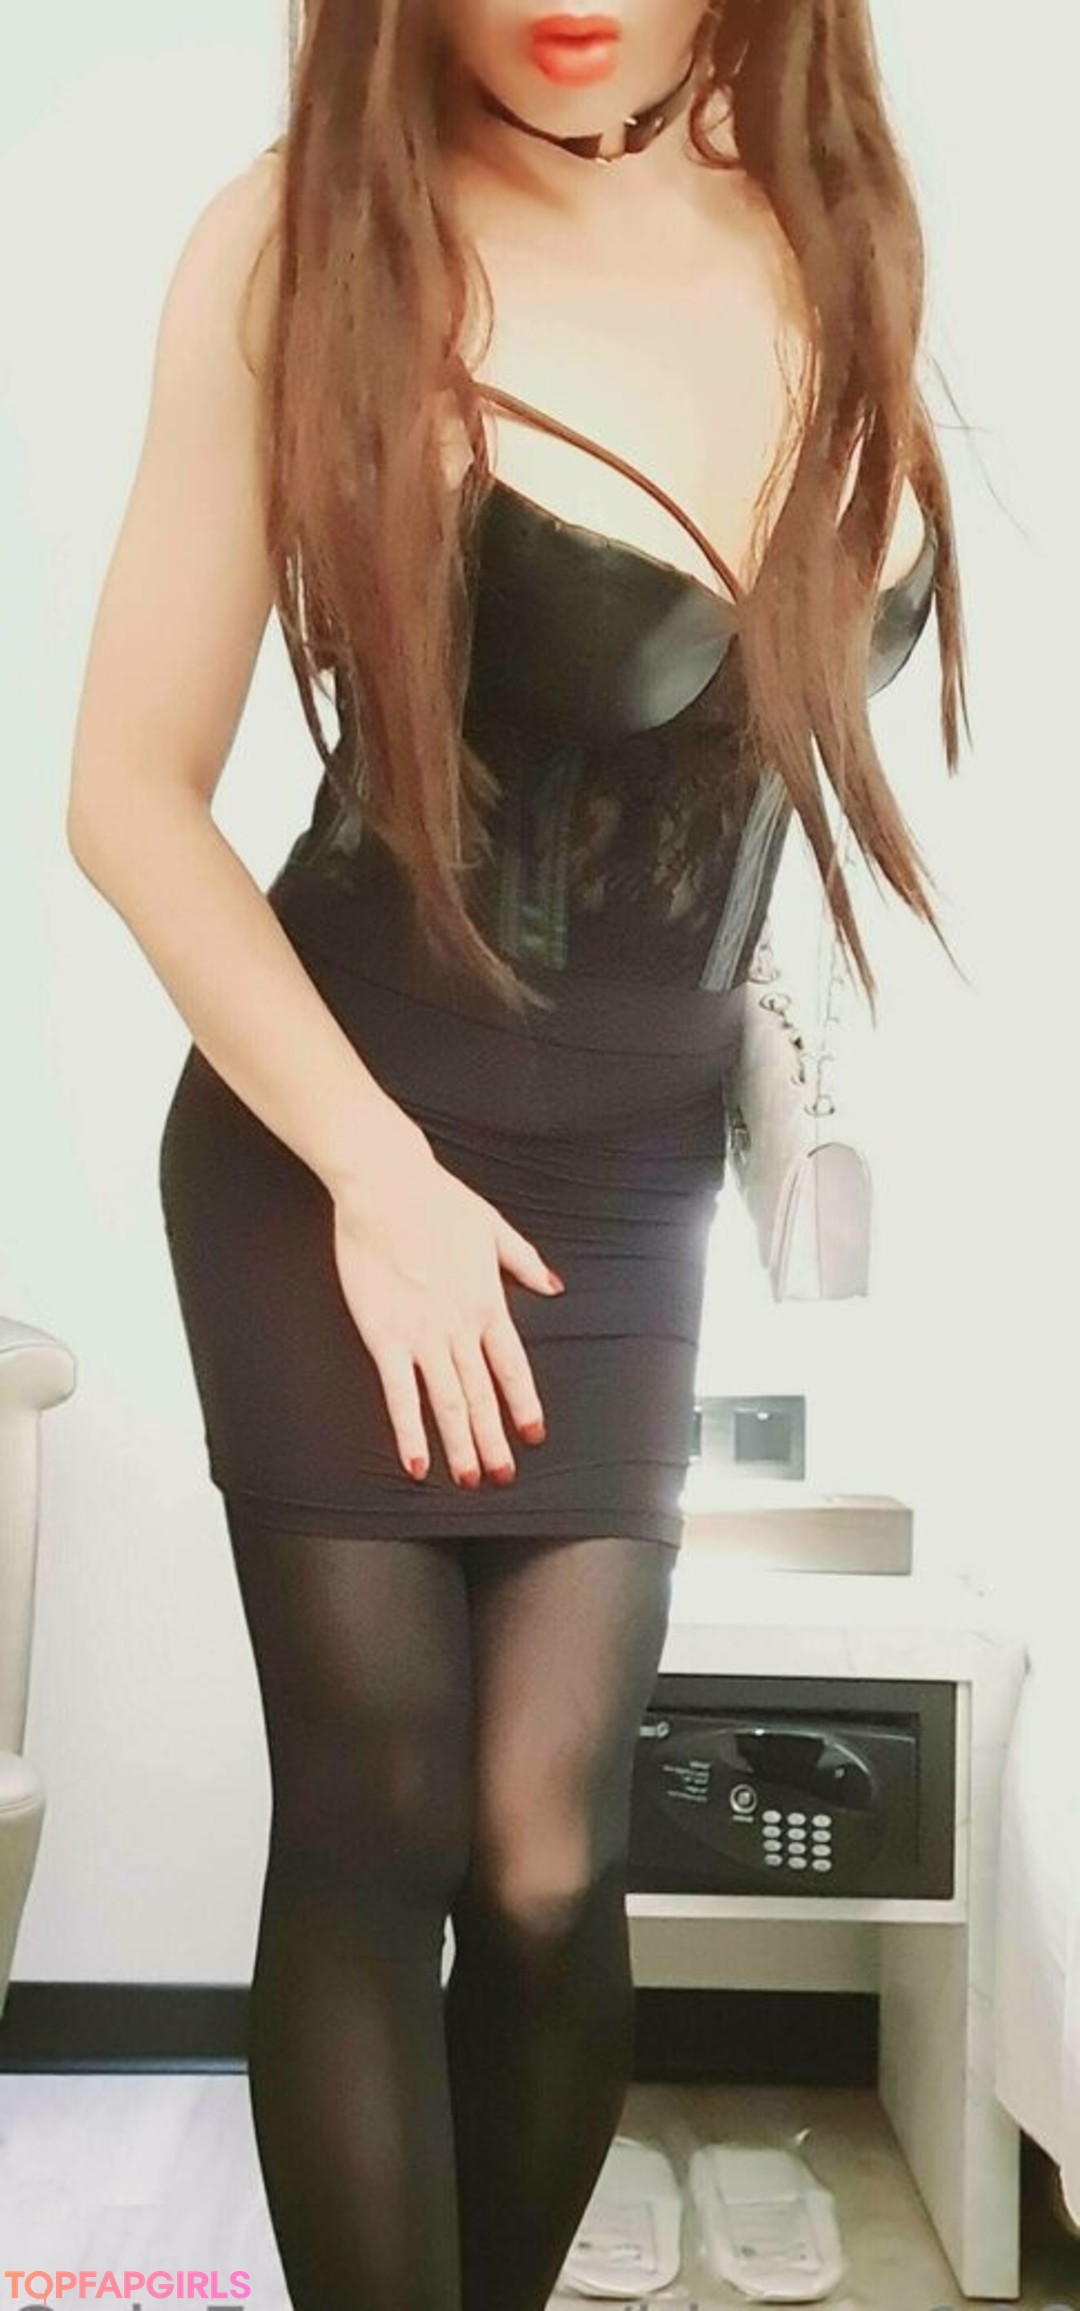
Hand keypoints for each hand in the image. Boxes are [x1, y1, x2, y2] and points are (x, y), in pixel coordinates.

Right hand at [331, 1140, 563, 1486]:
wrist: (387, 1186)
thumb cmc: (438, 1200)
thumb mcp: (494, 1227)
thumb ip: (524, 1261)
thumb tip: (554, 1284)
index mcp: (489, 1302)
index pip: (512, 1367)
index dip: (524, 1405)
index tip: (533, 1435)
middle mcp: (461, 1327)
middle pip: (483, 1395)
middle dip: (494, 1440)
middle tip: (503, 1477)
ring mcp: (423, 1335)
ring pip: (449, 1402)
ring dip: (461, 1445)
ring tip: (470, 1480)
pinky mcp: (385, 1336)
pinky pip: (400, 1393)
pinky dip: (410, 1430)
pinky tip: (417, 1462)